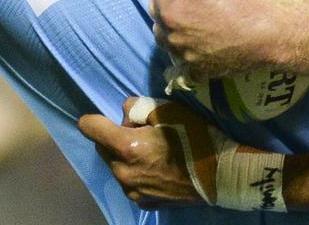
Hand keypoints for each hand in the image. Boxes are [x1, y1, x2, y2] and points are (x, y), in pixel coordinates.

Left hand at [77, 97, 210, 208]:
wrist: (220, 175)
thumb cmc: (195, 138)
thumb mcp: (168, 109)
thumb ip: (138, 106)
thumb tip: (126, 114)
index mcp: (125, 147)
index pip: (88, 127)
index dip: (96, 119)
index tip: (110, 119)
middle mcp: (122, 172)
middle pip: (102, 147)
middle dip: (115, 137)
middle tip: (144, 133)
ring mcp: (132, 190)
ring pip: (115, 166)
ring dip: (125, 156)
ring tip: (154, 152)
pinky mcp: (142, 202)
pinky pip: (129, 182)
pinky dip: (137, 172)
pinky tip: (159, 168)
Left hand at [151, 0, 280, 78]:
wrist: (263, 34)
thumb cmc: (236, 0)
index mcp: (171, 15)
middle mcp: (173, 40)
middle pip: (158, 24)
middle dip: (163, 11)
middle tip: (174, 2)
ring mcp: (186, 59)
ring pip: (168, 44)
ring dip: (171, 32)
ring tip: (182, 23)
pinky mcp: (200, 72)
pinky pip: (184, 63)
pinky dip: (185, 53)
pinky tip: (194, 45)